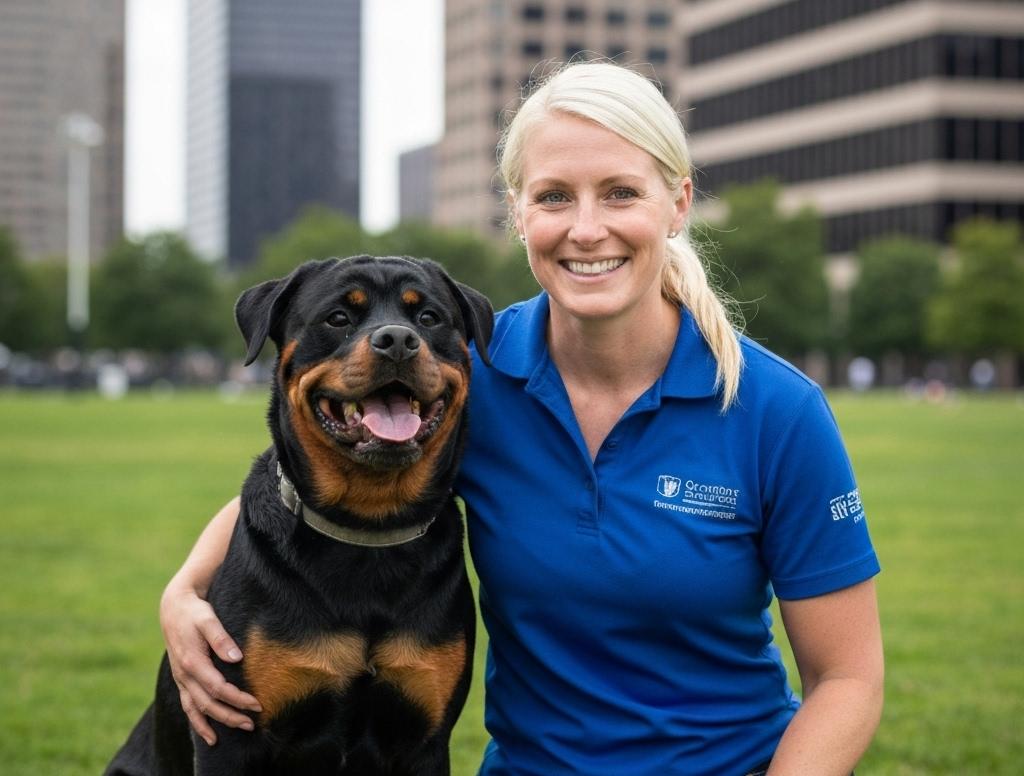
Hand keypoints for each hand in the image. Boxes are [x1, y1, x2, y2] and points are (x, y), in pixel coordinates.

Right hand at [159, 583, 261, 744]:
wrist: (174, 607)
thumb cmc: (194, 612)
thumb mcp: (208, 619)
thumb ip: (221, 639)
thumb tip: (237, 658)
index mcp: (192, 662)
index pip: (218, 688)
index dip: (237, 698)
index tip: (257, 704)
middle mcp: (184, 675)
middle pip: (208, 704)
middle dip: (230, 716)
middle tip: (252, 724)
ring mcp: (181, 679)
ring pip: (197, 709)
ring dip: (217, 723)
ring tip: (238, 730)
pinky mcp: (182, 680)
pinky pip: (188, 707)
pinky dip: (197, 722)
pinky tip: (209, 735)